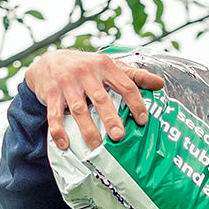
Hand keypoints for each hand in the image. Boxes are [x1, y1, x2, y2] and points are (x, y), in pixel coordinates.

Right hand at [26, 49, 163, 150]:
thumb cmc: (87, 68)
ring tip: (97, 147)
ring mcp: (67, 83)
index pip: (125, 85)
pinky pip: (54, 114)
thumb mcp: (110, 66)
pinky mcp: (50, 93)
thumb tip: (160, 84)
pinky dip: (58, 130)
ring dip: (88, 130)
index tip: (143, 121)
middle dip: (110, 118)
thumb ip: (134, 76)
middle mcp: (85, 73)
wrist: (48, 61)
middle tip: (119, 136)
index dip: (136, 103)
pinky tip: (65, 144)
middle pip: (100, 98)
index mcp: (104, 66)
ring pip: (78, 109)